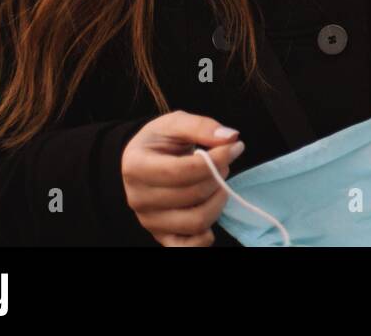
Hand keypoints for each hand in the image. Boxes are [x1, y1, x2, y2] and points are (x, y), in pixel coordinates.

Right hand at [121, 110, 245, 246]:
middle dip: (218, 176)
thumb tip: (230, 137)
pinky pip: (187, 247)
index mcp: (136, 167)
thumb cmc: (160, 142)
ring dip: (218, 201)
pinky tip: (211, 211)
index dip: (216, 160)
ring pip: (196, 221)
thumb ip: (202, 126)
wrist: (143, 162)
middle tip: (223, 163)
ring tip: (217, 183)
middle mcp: (138, 198)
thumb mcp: (175, 123)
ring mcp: (149, 221)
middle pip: (193, 195)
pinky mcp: (161, 236)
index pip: (183, 171)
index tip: (234, 147)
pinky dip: (205, 237)